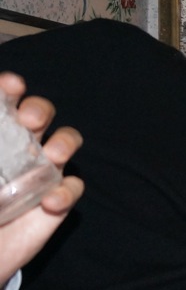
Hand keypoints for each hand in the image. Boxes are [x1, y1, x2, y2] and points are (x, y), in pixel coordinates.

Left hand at [0, 73, 83, 286]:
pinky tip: (50, 204)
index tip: (11, 85)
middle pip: (40, 113)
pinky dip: (66, 192)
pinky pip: (74, 186)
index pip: (5, 103)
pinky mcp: (57, 200)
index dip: (9, 89)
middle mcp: (19, 148)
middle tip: (29, 120)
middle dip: (39, 109)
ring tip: (51, 156)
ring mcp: (42, 172)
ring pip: (65, 142)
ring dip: (63, 142)